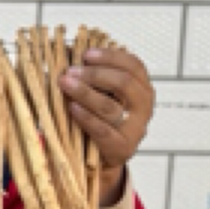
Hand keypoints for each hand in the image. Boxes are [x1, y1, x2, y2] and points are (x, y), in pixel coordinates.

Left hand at [58, 47, 154, 205]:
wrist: (99, 158)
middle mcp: (144, 107)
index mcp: (142, 88)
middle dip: (95, 74)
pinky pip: (103, 131)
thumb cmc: (98, 118)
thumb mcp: (99, 94)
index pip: (134, 65)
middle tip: (70, 71)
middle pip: (124, 83)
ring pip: (111, 107)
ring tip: (65, 84)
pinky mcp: (123, 148)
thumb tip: (65, 50)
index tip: (86, 54)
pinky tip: (72, 108)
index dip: (111, 57)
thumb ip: (89, 74)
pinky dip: (86, 117)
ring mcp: (136, 129)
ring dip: (85, 93)